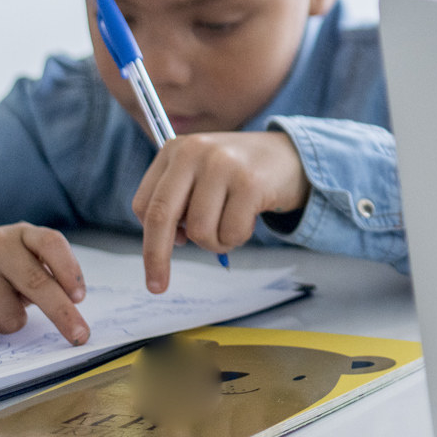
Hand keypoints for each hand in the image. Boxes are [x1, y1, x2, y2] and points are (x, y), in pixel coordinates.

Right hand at [0, 221, 88, 346]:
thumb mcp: (20, 255)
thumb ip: (44, 272)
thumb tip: (69, 304)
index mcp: (21, 233)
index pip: (51, 243)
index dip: (69, 270)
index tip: (80, 298)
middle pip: (36, 283)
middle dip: (62, 314)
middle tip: (79, 335)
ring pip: (10, 316)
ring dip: (11, 323)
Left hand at [129, 130, 309, 291]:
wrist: (291, 154)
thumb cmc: (240, 173)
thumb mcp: (201, 173)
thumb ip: (178, 200)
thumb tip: (168, 243)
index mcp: (176, 149)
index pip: (145, 204)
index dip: (150, 236)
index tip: (158, 257)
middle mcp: (195, 152)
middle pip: (161, 217)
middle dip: (157, 258)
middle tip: (157, 286)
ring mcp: (223, 165)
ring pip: (200, 231)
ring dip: (215, 241)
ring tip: (231, 223)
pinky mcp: (250, 182)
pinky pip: (231, 233)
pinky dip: (238, 237)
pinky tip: (249, 217)